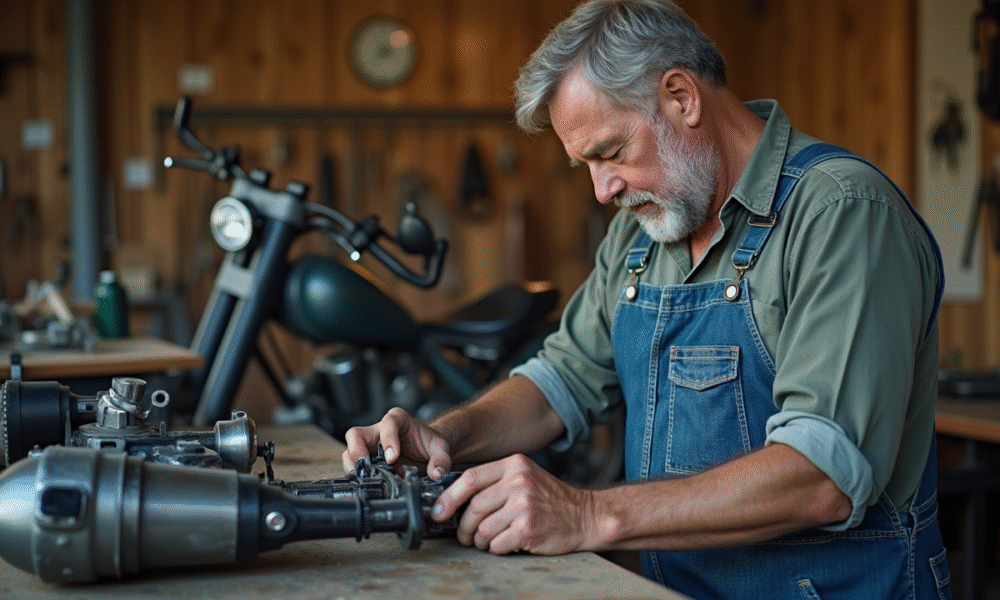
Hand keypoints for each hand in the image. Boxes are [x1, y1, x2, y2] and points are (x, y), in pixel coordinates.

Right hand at [342, 407, 451, 478]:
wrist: (427, 452)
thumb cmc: (429, 444)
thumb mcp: (440, 449)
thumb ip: (441, 460)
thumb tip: (436, 474)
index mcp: (397, 420)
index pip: (387, 424)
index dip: (387, 439)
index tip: (393, 457)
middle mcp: (378, 430)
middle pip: (356, 434)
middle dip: (357, 451)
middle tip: (367, 467)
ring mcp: (369, 446)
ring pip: (349, 451)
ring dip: (354, 467)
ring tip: (366, 479)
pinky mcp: (367, 461)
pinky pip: (354, 466)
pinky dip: (357, 476)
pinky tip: (367, 484)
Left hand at [432, 453, 596, 554]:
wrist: (584, 516)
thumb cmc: (550, 499)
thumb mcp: (525, 477)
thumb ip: (496, 481)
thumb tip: (454, 498)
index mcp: (514, 465)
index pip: (470, 478)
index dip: (448, 497)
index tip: (438, 512)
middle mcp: (519, 482)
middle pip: (474, 507)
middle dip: (463, 527)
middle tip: (464, 536)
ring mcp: (524, 505)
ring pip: (483, 528)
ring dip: (480, 540)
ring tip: (487, 541)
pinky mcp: (528, 528)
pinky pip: (497, 544)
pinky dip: (495, 549)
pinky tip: (505, 545)